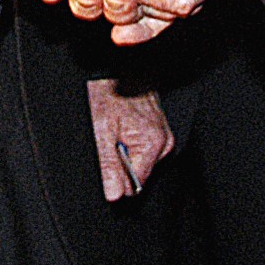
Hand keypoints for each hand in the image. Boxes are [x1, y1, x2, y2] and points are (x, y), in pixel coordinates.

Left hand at [88, 79, 173, 201]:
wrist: (114, 70)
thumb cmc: (108, 93)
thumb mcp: (101, 130)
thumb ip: (108, 165)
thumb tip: (113, 194)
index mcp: (153, 143)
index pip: (136, 186)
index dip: (116, 179)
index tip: (107, 161)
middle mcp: (163, 142)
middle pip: (138, 175)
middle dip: (120, 165)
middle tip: (109, 141)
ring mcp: (162, 136)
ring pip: (138, 163)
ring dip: (123, 154)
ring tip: (114, 132)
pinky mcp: (157, 132)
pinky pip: (141, 150)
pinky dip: (128, 144)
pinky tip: (121, 129)